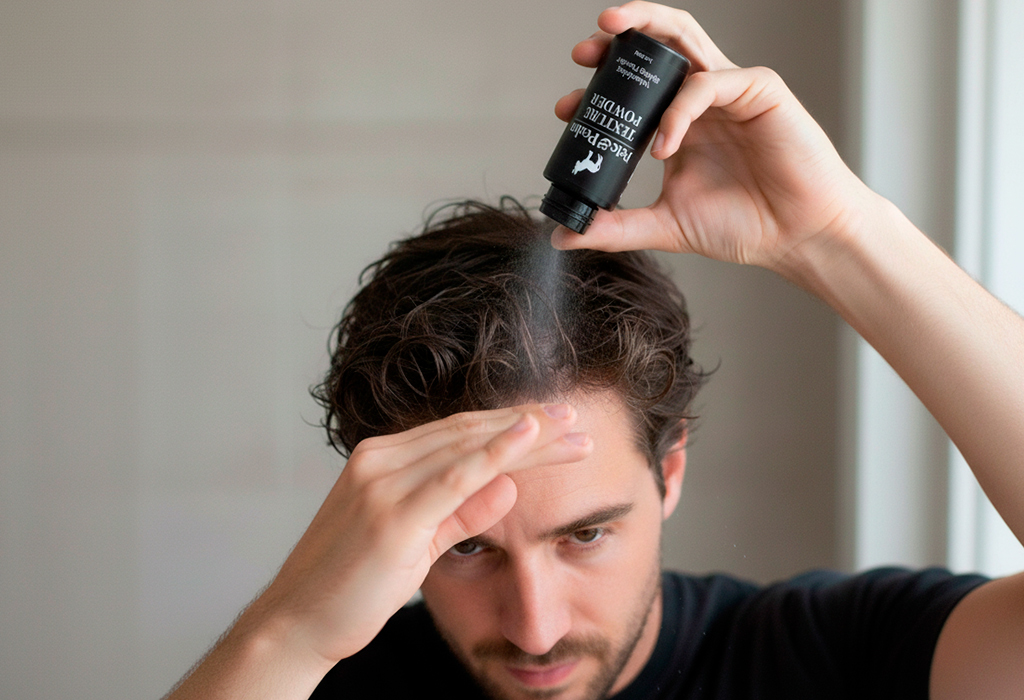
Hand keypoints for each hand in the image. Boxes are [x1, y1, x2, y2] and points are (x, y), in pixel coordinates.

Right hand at [248, 404, 590, 665]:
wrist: (294, 625)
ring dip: (525, 435)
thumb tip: (508, 487)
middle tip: (575, 417)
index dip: (507, 426)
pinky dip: (496, 453)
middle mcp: (378, 461)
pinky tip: (529, 437)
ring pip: (468, 446)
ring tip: (571, 428)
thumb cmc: (350, 588)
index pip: (457, 433)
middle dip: (527, 424)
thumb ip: (459, 513)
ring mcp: (382, 484)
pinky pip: (454, 476)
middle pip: (468, 432)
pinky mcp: (391, 516)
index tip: (551, 425)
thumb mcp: (415, 544)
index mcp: (380, 460)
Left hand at [550, 1, 875, 275]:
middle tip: (581, 53)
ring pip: (685, 38)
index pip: (633, 87)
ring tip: (609, 33)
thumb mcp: (665, 225)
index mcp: (679, 122)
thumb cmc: (744, 226)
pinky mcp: (761, 91)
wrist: (796, 238)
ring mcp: (731, 90)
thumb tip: (562, 235)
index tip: (565, 109)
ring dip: (646, 28)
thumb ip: (616, 227)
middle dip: (617, 37)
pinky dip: (679, 108)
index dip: (597, 88)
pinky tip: (663, 144)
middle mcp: (702, 98)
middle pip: (658, 45)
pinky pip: (710, 83)